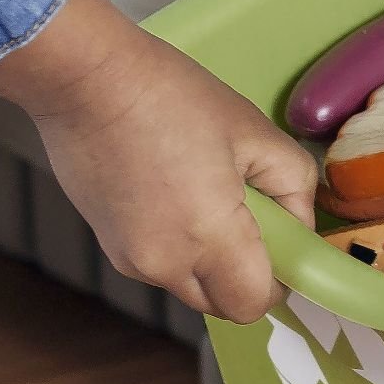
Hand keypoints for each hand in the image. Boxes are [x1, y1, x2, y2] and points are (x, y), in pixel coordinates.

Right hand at [0, 0, 315, 322]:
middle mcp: (164, 264)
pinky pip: (159, 265)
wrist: (86, 78)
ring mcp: (129, 259)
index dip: (278, 283)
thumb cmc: (173, 97)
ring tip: (207, 195)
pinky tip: (174, 192)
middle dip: (246, 276)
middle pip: (222, 305)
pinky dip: (178, 246)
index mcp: (208, 239)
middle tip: (253, 220)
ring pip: (190, 286)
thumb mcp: (256, 133)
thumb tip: (297, 225)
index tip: (284, 245)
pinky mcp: (106, 244)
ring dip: (210, 262)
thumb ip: (295, 188)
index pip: (254, 304)